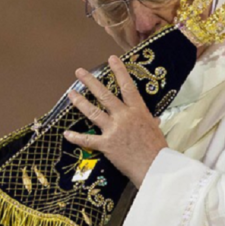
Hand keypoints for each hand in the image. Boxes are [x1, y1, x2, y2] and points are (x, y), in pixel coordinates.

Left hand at [64, 55, 167, 186]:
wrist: (155, 167)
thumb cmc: (158, 149)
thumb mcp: (156, 130)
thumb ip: (150, 122)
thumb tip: (154, 120)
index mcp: (138, 111)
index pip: (127, 86)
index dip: (119, 71)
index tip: (111, 59)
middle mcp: (124, 117)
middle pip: (105, 95)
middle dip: (91, 82)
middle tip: (79, 72)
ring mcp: (113, 129)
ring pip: (93, 112)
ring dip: (80, 102)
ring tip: (70, 93)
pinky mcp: (106, 144)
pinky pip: (88, 139)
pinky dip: (76, 137)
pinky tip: (66, 133)